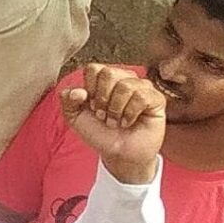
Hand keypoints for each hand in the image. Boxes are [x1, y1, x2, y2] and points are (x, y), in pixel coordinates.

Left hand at [59, 63, 165, 185]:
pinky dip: (130, 113)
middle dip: (102, 99)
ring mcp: (141, 88)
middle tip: (103, 115)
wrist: (118, 154)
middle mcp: (123, 79)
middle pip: (109, 73)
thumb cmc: (100, 132)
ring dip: (116, 109)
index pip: (93, 68)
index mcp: (103, 78)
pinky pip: (142, 96)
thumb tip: (78, 91)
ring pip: (125, 85)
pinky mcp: (156, 99)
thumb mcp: (74, 116)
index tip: (91, 106)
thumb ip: (67, 99)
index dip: (89, 89)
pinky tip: (128, 122)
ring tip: (115, 121)